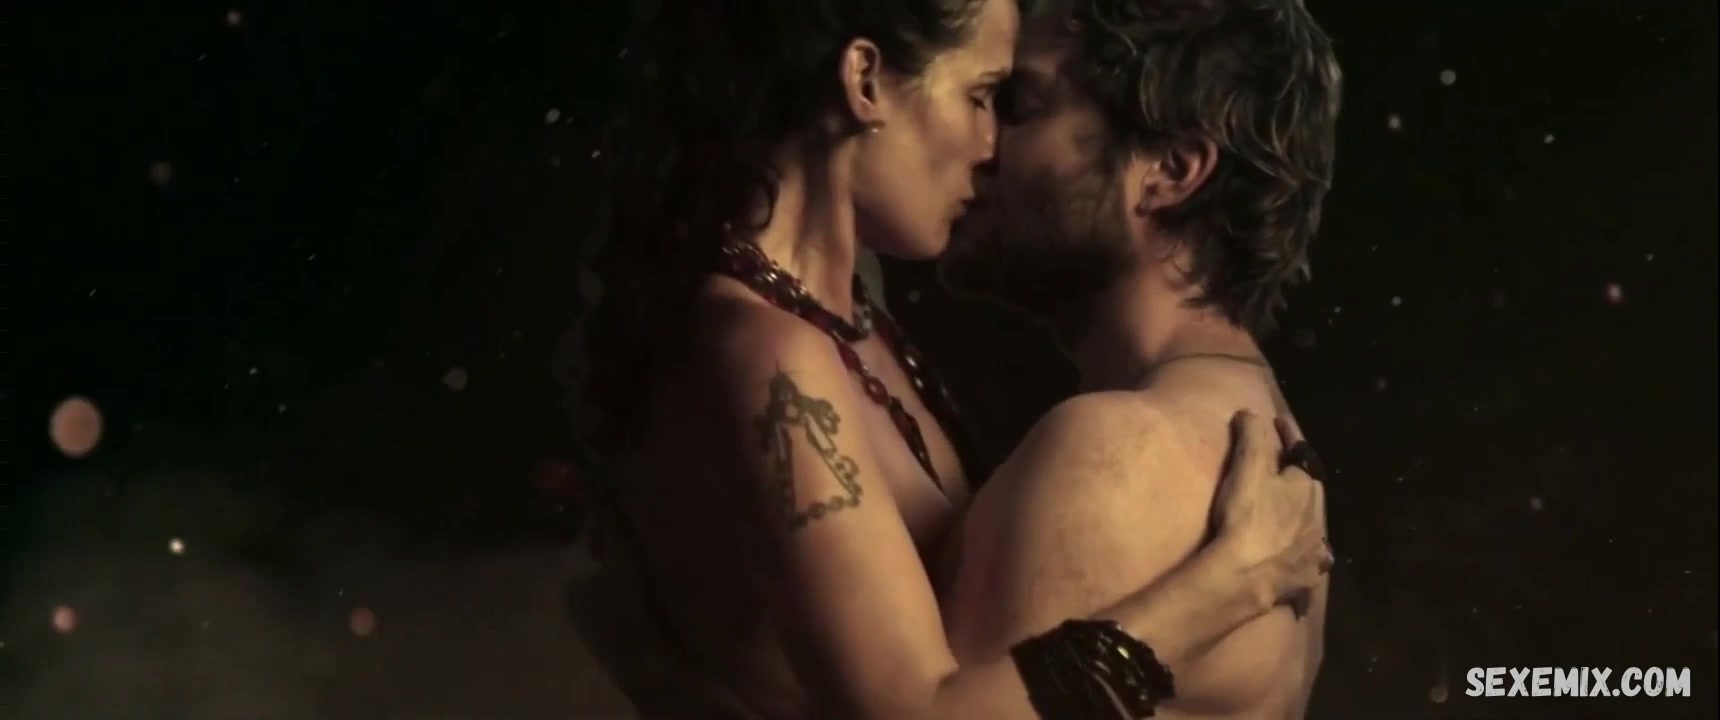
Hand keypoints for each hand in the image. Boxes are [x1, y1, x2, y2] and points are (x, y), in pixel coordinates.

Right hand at [1206, 411, 1330, 613]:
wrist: (1246, 575)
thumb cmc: (1245, 517)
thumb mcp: (1245, 468)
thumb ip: (1250, 437)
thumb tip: (1250, 413)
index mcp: (1305, 486)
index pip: (1300, 452)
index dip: (1289, 435)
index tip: (1279, 420)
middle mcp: (1317, 516)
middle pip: (1312, 490)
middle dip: (1300, 477)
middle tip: (1285, 470)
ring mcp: (1314, 549)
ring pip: (1315, 526)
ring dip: (1305, 517)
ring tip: (1293, 516)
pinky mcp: (1306, 577)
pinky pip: (1311, 562)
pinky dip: (1307, 555)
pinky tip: (1302, 558)